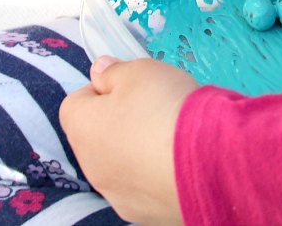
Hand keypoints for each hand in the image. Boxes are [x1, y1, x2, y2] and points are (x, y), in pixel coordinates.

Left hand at [59, 57, 197, 225]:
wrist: (206, 158)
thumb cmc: (164, 106)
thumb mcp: (139, 70)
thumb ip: (113, 71)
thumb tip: (99, 71)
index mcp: (82, 128)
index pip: (75, 104)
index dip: (101, 90)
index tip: (128, 85)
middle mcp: (91, 167)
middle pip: (97, 136)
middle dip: (118, 121)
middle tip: (152, 108)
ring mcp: (116, 195)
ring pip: (118, 164)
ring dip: (135, 150)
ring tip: (170, 136)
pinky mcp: (142, 213)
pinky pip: (141, 187)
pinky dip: (153, 174)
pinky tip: (177, 162)